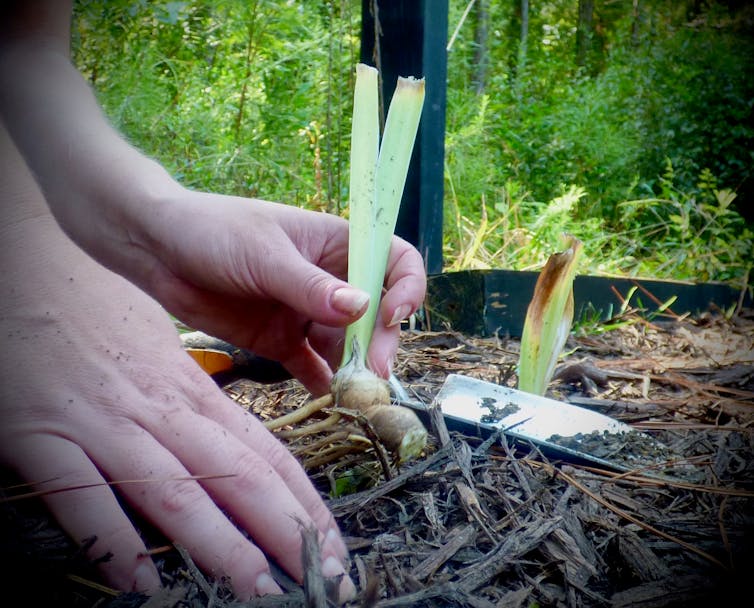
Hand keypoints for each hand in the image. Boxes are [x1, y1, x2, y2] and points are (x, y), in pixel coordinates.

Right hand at [0, 210, 353, 599]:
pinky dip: (114, 541)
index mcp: (194, 392)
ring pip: (177, 490)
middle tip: (324, 580)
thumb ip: (197, 403)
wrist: (36, 271)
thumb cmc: (104, 314)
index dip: (304, 504)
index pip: (266, 454)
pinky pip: (83, 497)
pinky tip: (142, 582)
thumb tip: (236, 451)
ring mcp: (105, 424)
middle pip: (239, 476)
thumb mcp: (163, 352)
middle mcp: (160, 410)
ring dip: (222, 546)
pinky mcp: (44, 436)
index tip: (334, 546)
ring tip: (260, 591)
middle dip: (286, 533)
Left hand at [127, 188, 425, 394]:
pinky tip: (327, 399)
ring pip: (348, 344)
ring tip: (353, 394)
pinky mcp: (281, 339)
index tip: (391, 316)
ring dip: (354, 367)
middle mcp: (330, 280)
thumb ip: (311, 286)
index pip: (392, 261)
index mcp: (336, 244)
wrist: (156, 250)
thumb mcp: (264, 255)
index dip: (404, 287)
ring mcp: (306, 312)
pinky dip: (322, 382)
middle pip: (376, 312)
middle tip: (372, 372)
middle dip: (379, 340)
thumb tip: (363, 310)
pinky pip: (312, 365)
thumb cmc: (213, 231)